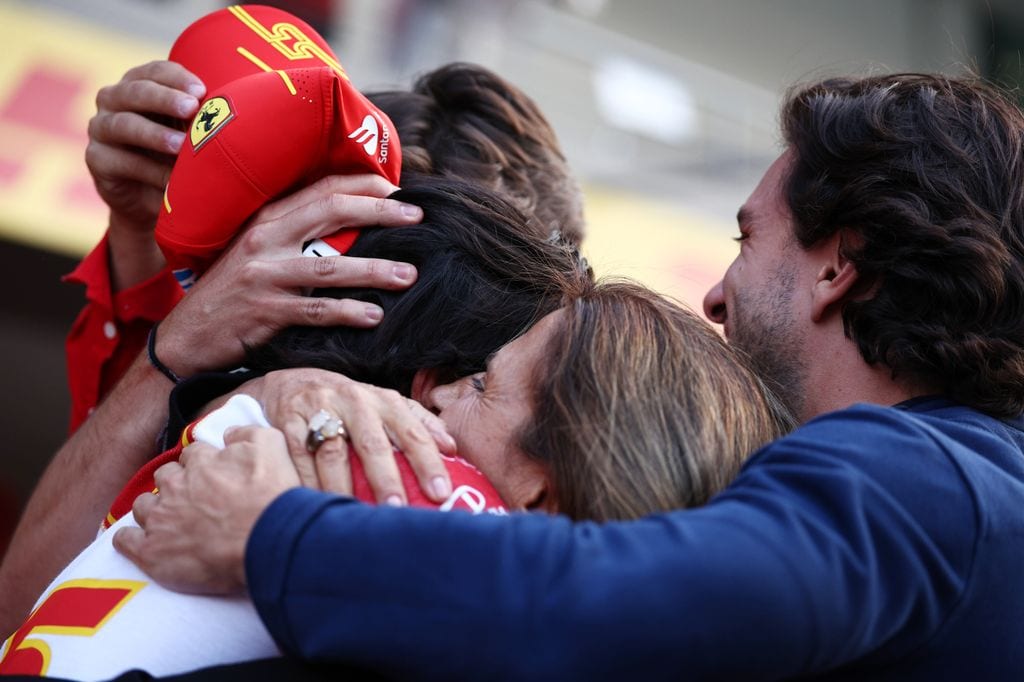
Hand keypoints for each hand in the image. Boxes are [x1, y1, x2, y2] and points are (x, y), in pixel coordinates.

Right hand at [86, 61, 205, 289]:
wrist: (153, 201)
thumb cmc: (181, 158)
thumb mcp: (194, 135)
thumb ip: (207, 120)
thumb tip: (256, 113)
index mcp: (140, 84)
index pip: (155, 70)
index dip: (176, 77)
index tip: (202, 90)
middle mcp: (114, 100)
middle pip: (134, 91)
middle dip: (164, 98)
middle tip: (192, 107)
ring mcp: (101, 129)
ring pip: (123, 124)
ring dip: (154, 135)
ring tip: (180, 146)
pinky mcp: (97, 160)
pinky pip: (120, 161)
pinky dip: (147, 170)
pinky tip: (168, 180)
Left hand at [113, 426, 298, 593]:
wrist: (269, 541)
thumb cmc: (272, 496)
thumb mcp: (271, 446)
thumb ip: (247, 433)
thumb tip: (229, 433)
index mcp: (201, 463)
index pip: (192, 455)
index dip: (202, 464)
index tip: (212, 475)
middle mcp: (175, 487)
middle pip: (164, 477)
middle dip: (175, 483)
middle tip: (195, 498)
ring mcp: (161, 520)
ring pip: (142, 505)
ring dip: (153, 509)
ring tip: (170, 520)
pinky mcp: (152, 553)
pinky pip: (125, 541)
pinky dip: (128, 539)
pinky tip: (138, 540)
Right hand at [154, 174, 423, 376]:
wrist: (186, 336)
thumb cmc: (232, 291)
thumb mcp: (257, 250)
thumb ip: (296, 233)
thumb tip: (353, 224)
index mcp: (267, 219)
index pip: (323, 189)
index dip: (365, 185)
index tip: (402, 188)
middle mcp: (265, 239)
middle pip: (331, 213)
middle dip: (380, 212)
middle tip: (417, 217)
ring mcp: (265, 276)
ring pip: (330, 266)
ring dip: (375, 270)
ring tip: (410, 275)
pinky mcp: (265, 312)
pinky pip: (316, 310)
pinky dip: (349, 312)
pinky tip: (375, 315)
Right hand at [238, 369, 454, 504]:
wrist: (295, 382)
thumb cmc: (353, 403)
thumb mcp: (387, 404)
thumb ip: (420, 423)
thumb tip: (453, 448)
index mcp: (385, 401)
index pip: (412, 433)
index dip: (427, 462)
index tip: (441, 492)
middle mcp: (355, 402)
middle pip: (372, 444)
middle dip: (385, 478)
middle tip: (397, 510)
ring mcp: (320, 410)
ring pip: (333, 453)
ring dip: (343, 487)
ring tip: (353, 516)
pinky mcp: (289, 422)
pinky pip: (300, 457)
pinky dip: (307, 483)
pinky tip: (317, 507)